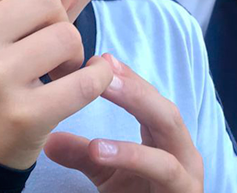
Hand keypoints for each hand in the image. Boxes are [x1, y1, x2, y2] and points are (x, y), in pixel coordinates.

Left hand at [44, 54, 203, 192]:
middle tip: (102, 67)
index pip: (149, 99)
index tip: (99, 57)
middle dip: (134, 85)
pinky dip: (132, 155)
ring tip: (101, 90)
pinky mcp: (184, 191)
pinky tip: (100, 149)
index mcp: (166, 140)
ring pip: (169, 127)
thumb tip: (49, 139)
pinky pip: (162, 168)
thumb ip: (82, 155)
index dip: (128, 77)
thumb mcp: (106, 175)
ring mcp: (187, 171)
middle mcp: (183, 150)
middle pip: (163, 106)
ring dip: (137, 104)